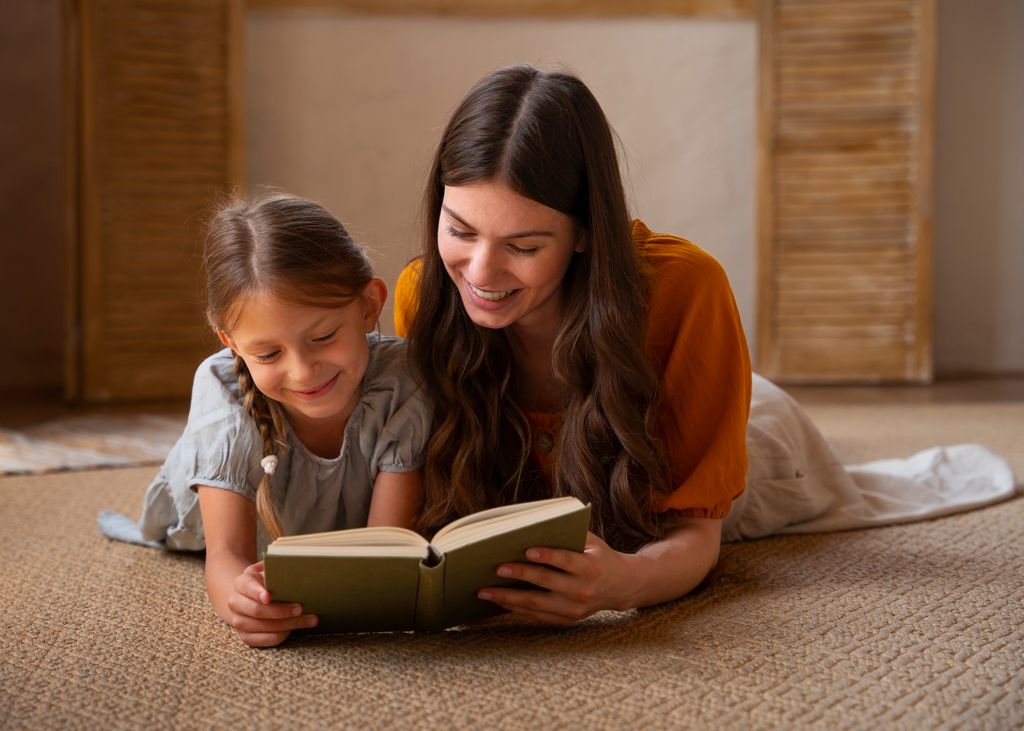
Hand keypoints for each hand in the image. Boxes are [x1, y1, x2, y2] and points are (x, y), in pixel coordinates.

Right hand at [225, 561, 317, 646]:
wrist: (251, 598)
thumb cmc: (266, 581)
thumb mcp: (268, 570)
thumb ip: (276, 569)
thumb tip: (295, 568)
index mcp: (241, 583)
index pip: (247, 586)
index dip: (257, 592)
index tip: (268, 596)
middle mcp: (236, 603)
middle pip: (257, 610)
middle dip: (281, 611)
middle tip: (300, 608)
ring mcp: (239, 621)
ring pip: (264, 626)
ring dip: (289, 624)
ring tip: (310, 619)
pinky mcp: (246, 637)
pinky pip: (266, 639)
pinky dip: (282, 634)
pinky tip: (295, 628)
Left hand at [477, 532, 636, 624]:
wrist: (620, 586)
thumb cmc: (599, 556)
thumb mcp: (591, 541)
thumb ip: (568, 533)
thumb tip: (533, 524)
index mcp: (590, 568)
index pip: (566, 561)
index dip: (547, 556)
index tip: (526, 550)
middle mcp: (583, 591)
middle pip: (546, 583)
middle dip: (520, 576)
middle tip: (497, 569)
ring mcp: (574, 609)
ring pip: (536, 604)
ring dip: (508, 598)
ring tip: (484, 591)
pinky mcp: (567, 619)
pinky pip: (537, 615)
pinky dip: (516, 608)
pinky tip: (499, 600)